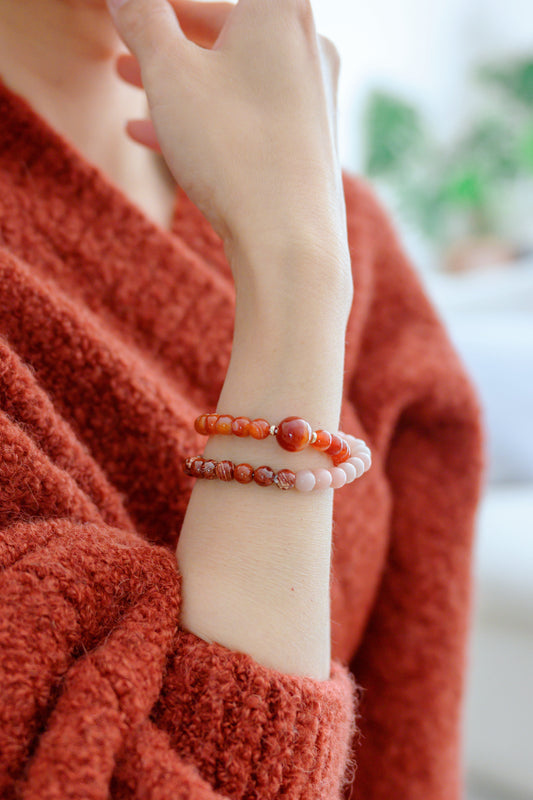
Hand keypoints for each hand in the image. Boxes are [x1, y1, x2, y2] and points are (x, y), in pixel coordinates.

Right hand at [106, 0, 346, 259]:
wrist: (290, 245)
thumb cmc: (235, 150)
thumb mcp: (169, 73)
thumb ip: (142, 17)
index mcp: (282, 9)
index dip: (172, 4)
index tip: (139, 12)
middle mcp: (309, 47)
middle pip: (227, 25)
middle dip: (168, 33)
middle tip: (126, 40)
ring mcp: (314, 99)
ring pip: (233, 74)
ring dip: (178, 77)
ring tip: (125, 79)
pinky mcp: (308, 144)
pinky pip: (248, 116)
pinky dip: (204, 116)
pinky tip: (152, 133)